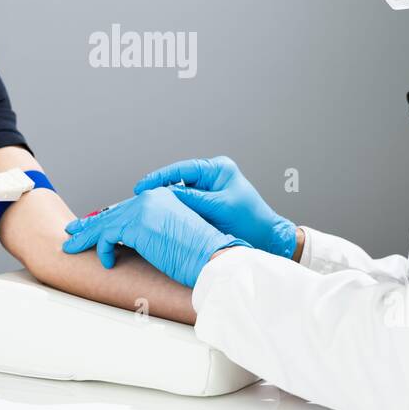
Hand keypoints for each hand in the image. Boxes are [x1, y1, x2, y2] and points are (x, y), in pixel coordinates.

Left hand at [61, 187, 248, 287]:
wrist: (214, 259)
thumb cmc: (201, 255)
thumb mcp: (175, 236)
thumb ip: (154, 231)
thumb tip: (131, 240)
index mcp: (163, 197)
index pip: (128, 207)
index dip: (109, 218)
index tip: (94, 225)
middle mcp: (153, 197)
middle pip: (114, 212)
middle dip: (91, 225)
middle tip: (74, 231)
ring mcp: (144, 209)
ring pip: (105, 222)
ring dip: (87, 237)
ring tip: (72, 247)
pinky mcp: (138, 224)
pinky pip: (108, 236)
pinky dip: (102, 249)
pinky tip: (107, 262)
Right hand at [134, 156, 296, 258]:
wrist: (269, 239)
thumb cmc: (251, 221)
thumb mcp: (220, 208)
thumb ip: (194, 200)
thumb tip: (167, 195)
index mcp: (217, 170)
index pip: (181, 170)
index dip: (159, 178)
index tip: (142, 187)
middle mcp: (212, 177)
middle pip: (177, 180)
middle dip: (159, 189)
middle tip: (139, 199)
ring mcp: (209, 191)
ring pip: (180, 194)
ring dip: (166, 202)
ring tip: (147, 209)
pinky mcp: (208, 206)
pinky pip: (186, 206)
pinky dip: (175, 211)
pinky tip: (163, 218)